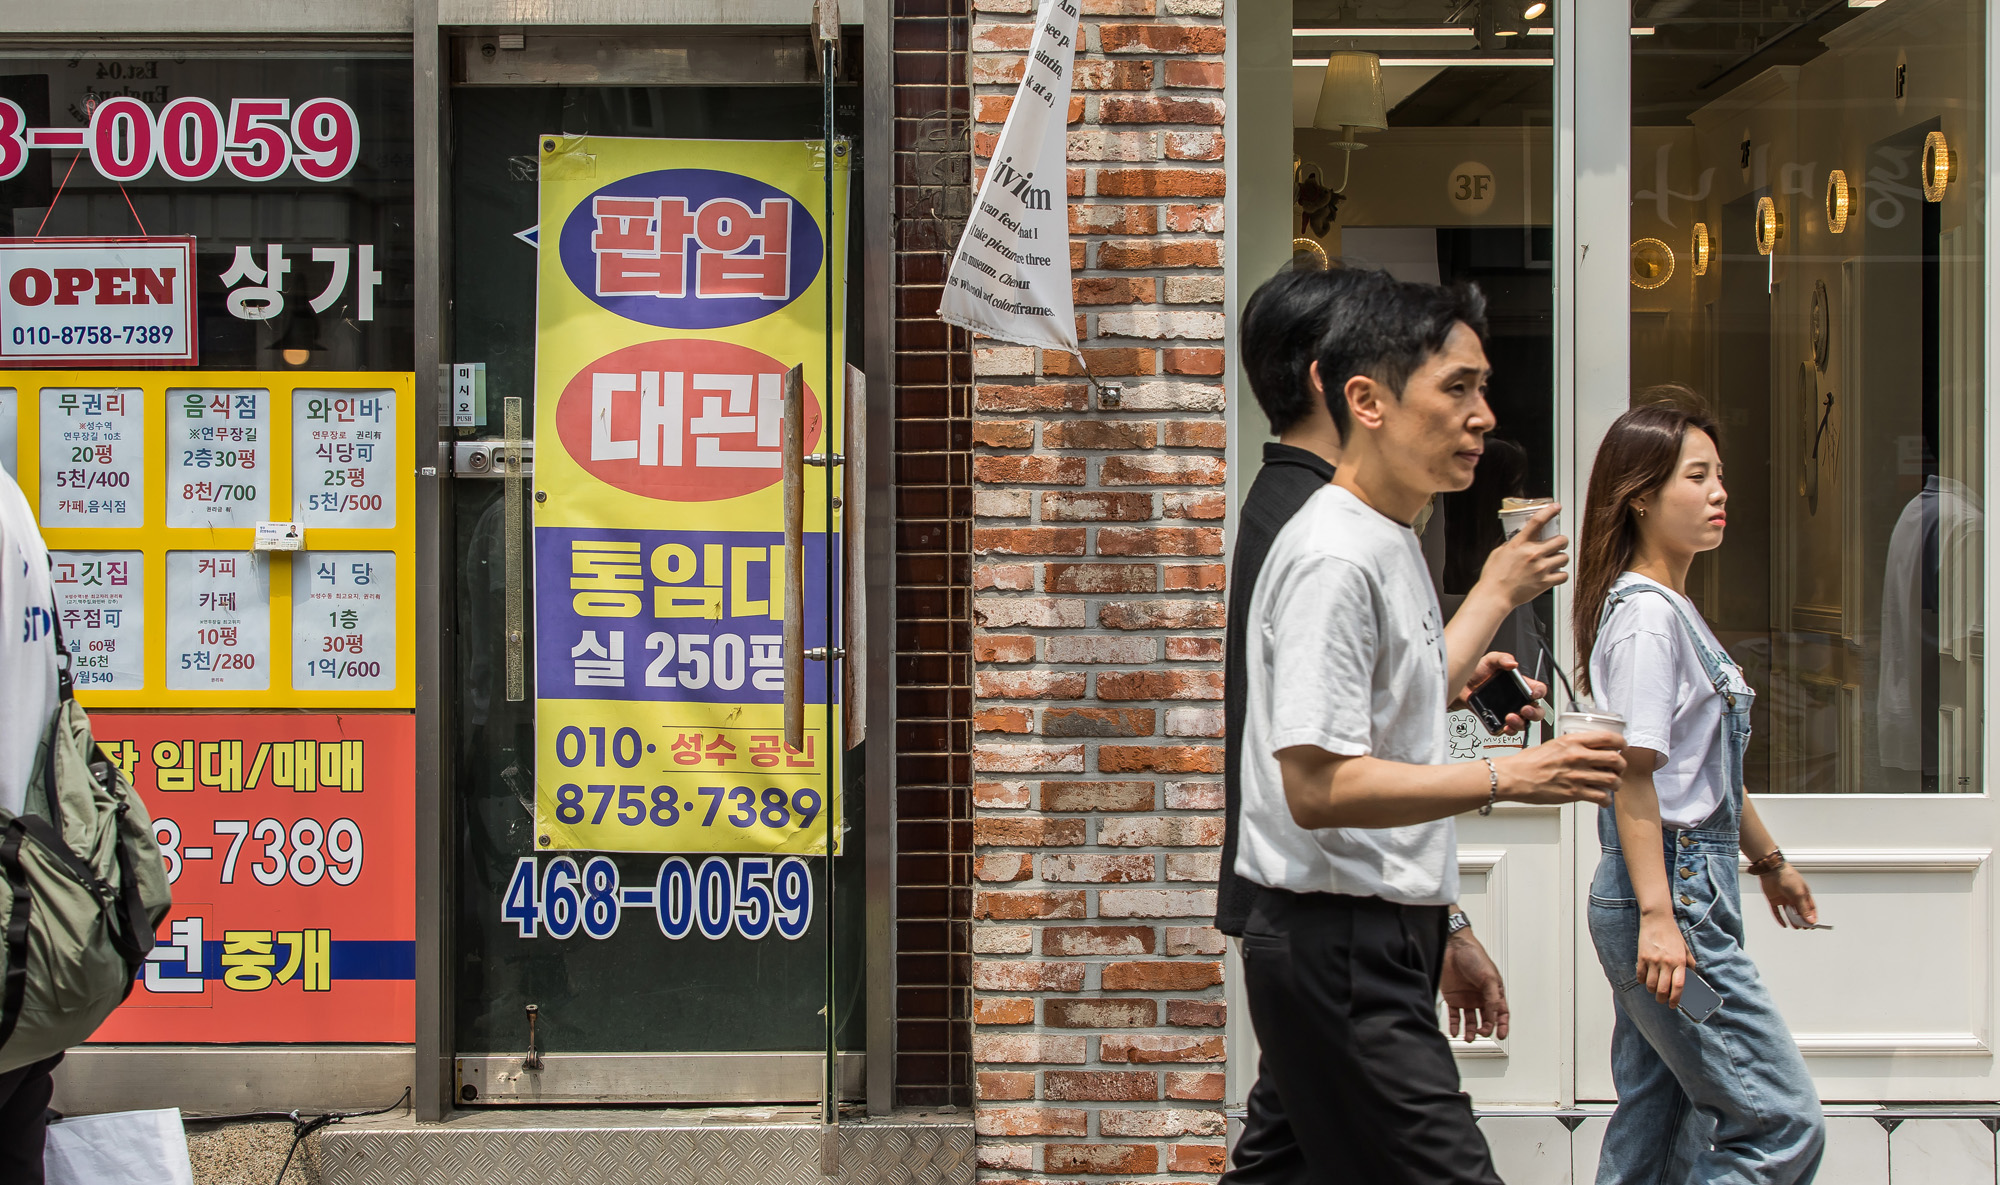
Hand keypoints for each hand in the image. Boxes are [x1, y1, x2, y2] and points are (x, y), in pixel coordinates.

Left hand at [1440, 927, 1510, 1042]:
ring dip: (1471, 1031)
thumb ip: (1492, 999)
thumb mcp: (1489, 978)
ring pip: (1471, 1020)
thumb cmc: (1474, 956)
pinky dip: (1455, 1025)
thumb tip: (1493, 1017)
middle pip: (1486, 1019)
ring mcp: (1467, 998)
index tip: (1501, 1035)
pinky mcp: (1453, 998)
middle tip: (1482, 1034)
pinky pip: (1455, 1016)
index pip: (1501, 1013)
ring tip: (1468, 1037)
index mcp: (1494, 991)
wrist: (1452, 947)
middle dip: (1485, 1029)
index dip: (1502, 1025)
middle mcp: (1481, 997)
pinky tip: (1455, 1031)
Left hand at [1451, 652, 1547, 733]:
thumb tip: (1512, 663)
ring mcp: (1509, 711)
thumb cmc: (1477, 672)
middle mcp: (1518, 700)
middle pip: (1537, 710)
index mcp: (1521, 685)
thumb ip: (1502, 658)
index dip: (1540, 692)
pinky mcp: (1499, 721)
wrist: (1461, 685)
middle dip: (1535, 713)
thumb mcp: (1490, 660)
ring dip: (1520, 723)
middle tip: (1525, 709)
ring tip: (1510, 717)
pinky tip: (1504, 726)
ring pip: (1524, 723)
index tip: (1533, 694)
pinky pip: (1508, 730)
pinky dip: (1509, 730)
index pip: (1538, 689)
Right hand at [1474, 504, 1569, 608]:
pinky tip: (1555, 575)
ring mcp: (1540, 568)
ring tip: (1554, 562)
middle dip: (1561, 541)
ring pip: (1564, 557)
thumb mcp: (1498, 553)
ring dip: (1561, 558)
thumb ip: (1511, 545)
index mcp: (1519, 544)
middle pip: (1560, 540)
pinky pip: (1564, 575)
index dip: (1549, 511)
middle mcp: (1532, 554)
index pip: (1537, 522)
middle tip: (1557, 545)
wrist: (1494, 596)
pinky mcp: (1545, 582)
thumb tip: (1519, 540)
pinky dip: (1561, 575)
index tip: (1556, 507)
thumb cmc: (1494, 577)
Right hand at [1494, 732, 1622, 805]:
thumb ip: (1572, 745)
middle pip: (1616, 760)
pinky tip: (1602, 798)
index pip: (1609, 738)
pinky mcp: (1574, 793)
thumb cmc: (1528, 762)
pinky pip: (1602, 797)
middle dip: (1621, 766)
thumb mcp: (1553, 744)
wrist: (1513, 777)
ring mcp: (1577, 776)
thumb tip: (1586, 748)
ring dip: (1616, 784)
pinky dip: (1606, 800)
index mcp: (1573, 741)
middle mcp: (1578, 757)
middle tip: (1618, 769)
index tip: (1621, 748)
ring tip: (1611, 785)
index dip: (1621, 743)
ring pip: (1613, 780)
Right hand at [1637, 913, 1690, 1007]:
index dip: (1676, 999)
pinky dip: (1642, 981)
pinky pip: (1640, 975)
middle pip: (1663, 989)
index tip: (1674, 1005)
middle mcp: (1666, 963)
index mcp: (1679, 961)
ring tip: (1655, 990)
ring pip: (1651, 985)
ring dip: (1652, 991)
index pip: (1678, 986)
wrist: (1657, 919)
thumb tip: (1692, 976)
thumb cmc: (1672, 934)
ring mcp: (1652, 960)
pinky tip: (1645, 980)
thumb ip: (1689, 962)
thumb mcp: (1685, 948)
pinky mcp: (1642, 957)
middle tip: (1663, 1001)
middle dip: (1662, 999)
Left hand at [1758, 863, 1817, 927]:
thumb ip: (1804, 908)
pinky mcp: (1774, 900)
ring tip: (1796, 927)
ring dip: (1793, 920)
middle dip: (1802, 920)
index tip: (1813, 925)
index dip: (1812, 917)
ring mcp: (1784, 899)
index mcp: (1803, 894)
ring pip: (1789, 912)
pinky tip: (1784, 924)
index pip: (1810, 908)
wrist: (1771, 870)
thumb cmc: (1788, 877)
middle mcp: (1794, 897)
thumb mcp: (1799, 894)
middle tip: (1804, 927)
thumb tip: (1810, 920)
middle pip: (1800, 911)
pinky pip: (1777, 911)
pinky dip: (1780, 918)